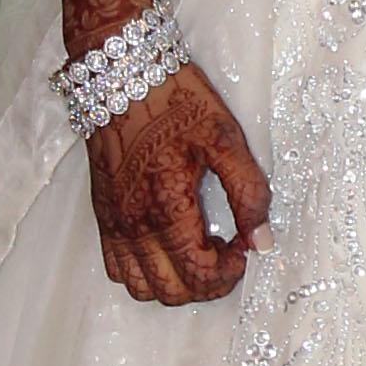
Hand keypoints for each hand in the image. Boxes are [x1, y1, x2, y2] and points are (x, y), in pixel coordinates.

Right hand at [87, 60, 271, 306]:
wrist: (120, 74)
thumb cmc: (176, 101)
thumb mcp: (225, 138)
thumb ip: (249, 192)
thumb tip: (263, 241)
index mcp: (168, 207)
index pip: (198, 275)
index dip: (229, 272)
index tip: (244, 246)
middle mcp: (134, 224)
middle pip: (170, 291)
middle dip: (205, 283)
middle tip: (225, 252)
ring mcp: (114, 222)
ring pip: (140, 286)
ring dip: (173, 283)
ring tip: (196, 250)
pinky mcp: (102, 214)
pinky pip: (116, 267)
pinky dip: (143, 272)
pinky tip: (167, 246)